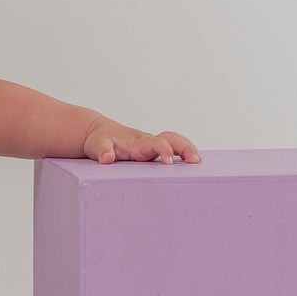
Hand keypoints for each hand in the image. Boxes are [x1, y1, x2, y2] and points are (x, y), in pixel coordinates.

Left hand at [83, 118, 200, 165]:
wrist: (100, 133)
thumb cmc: (99, 141)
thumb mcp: (97, 147)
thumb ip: (103, 151)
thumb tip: (106, 158)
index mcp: (136, 142)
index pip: (155, 143)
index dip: (163, 151)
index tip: (169, 162)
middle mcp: (148, 141)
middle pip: (171, 139)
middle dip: (184, 147)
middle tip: (195, 160)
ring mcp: (152, 144)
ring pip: (175, 140)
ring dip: (188, 147)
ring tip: (198, 160)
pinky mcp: (153, 149)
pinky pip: (173, 145)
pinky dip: (184, 150)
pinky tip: (193, 160)